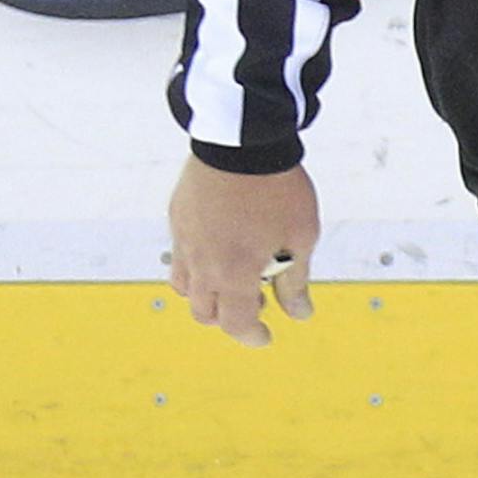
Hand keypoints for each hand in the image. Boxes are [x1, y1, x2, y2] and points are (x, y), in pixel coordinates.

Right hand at [166, 156, 320, 347]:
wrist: (243, 141)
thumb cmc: (278, 190)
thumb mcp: (300, 237)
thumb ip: (295, 281)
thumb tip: (300, 314)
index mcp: (232, 274)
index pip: (235, 324)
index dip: (252, 336)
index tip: (265, 336)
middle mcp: (201, 263)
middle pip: (204, 312)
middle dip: (230, 317)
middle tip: (258, 301)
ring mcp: (184, 239)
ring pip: (185, 287)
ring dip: (208, 294)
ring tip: (236, 276)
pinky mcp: (178, 217)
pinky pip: (179, 255)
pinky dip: (196, 265)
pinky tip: (222, 246)